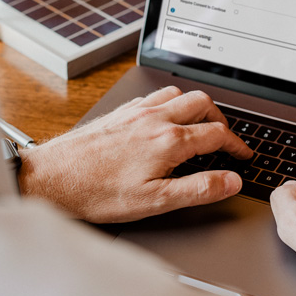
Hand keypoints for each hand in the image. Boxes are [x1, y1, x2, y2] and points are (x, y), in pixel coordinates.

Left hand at [18, 86, 252, 222]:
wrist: (51, 178)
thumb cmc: (96, 192)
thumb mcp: (155, 201)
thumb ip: (198, 189)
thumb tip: (230, 181)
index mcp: (168, 140)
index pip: (217, 134)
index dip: (237, 145)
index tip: (244, 155)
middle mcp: (153, 118)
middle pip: (201, 104)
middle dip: (220, 119)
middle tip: (225, 138)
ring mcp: (134, 112)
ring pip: (177, 94)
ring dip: (194, 107)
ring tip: (198, 127)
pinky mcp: (118, 113)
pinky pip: (153, 97)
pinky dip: (168, 104)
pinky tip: (162, 121)